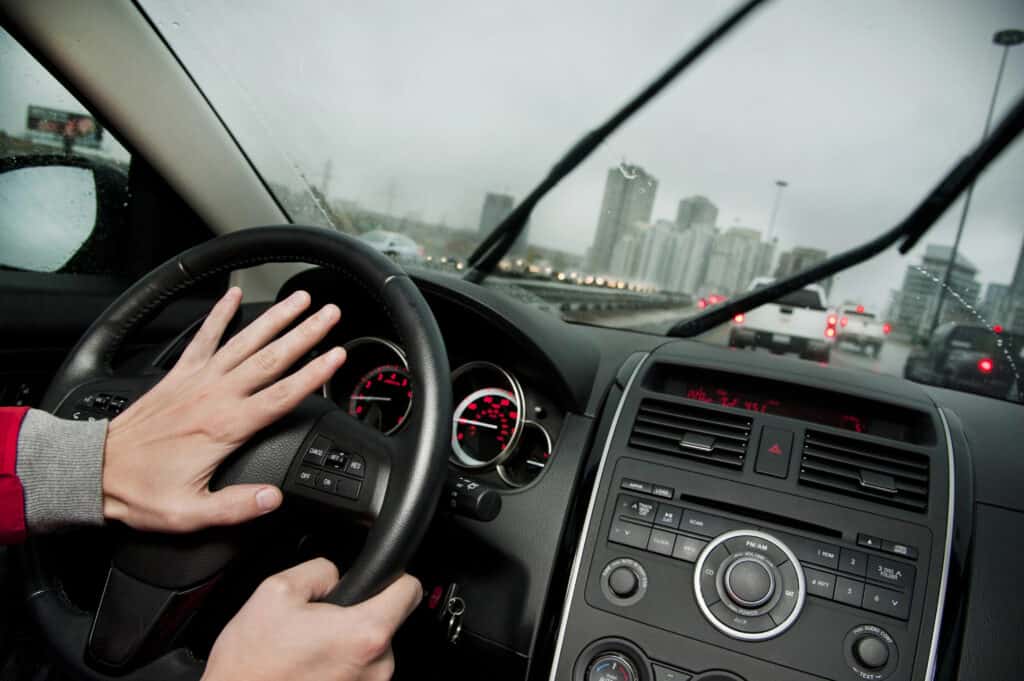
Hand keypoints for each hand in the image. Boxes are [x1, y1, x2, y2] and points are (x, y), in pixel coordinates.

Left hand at [102, 287, 344, 531]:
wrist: (92, 471)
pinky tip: (233, 295)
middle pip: (270, 358)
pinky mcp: (179, 375)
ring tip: (300, 299)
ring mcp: (197, 380)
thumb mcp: (188, 513)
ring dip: (275, 318)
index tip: (336, 356)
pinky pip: (203, 336)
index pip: (281, 395)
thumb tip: (273, 499)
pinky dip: (219, 313)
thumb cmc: (140, 491)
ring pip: (244, 341)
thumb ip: (235, 507)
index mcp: (225, 427)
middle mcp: (214, 396)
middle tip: (331, 314)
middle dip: (305, 334)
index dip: (313, 375)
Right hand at [204, 559, 421, 680]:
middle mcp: (377, 667)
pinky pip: (358, 675)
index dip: (394, 577)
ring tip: (308, 651)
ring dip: (346, 646)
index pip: (410, 590)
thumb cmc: (251, 666)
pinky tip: (310, 670)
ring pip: (370, 650)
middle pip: (386, 622)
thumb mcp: (276, 591)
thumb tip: (336, 573)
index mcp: (364, 633)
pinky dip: (339, 669)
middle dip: (356, 616)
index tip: (381, 580)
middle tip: (319, 625)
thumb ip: (320, 570)